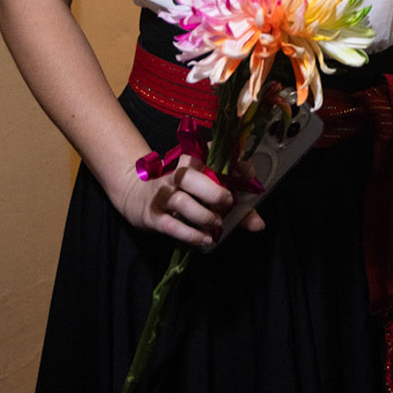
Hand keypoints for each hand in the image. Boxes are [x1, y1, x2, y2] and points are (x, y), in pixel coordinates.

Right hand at [110, 153, 261, 247]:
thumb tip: (259, 224)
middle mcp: (175, 175)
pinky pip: (172, 225)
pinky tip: (205, 239)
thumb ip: (234, 206)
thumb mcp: (203, 191)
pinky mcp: (152, 215)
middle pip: (191, 177)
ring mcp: (161, 194)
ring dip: (204, 215)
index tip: (246, 172)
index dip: (231, 161)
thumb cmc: (179, 192)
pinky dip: (191, 234)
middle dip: (213, 191)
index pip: (211, 153)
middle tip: (228, 202)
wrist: (133, 195)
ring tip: (217, 225)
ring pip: (183, 202)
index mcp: (190, 162)